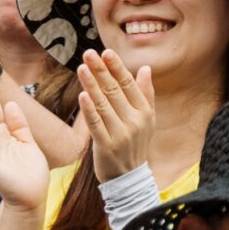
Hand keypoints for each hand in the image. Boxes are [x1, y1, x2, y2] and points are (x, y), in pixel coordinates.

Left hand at [75, 49, 154, 182]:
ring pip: (103, 104)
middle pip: (114, 91)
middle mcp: (134, 121)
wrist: (128, 177)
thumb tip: (145, 68)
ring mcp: (120, 134)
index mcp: (144, 111)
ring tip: (82, 68)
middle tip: (88, 53)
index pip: (128, 84)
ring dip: (91, 84)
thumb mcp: (147, 119)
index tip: (106, 52)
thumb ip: (145, 93)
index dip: (116, 67)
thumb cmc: (136, 143)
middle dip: (100, 70)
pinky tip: (82, 95)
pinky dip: (89, 109)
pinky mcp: (106, 146)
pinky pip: (95, 124)